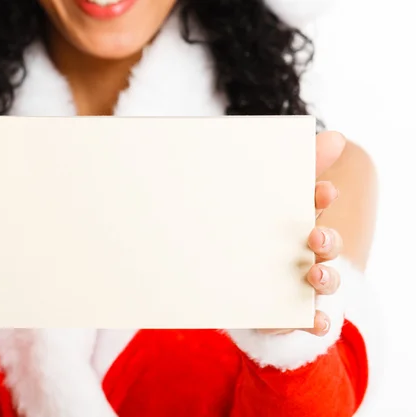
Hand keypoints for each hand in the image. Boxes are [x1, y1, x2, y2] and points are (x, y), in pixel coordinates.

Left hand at [260, 131, 345, 336]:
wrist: (227, 281)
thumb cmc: (250, 235)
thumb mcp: (256, 200)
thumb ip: (284, 170)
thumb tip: (329, 135)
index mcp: (296, 220)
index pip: (315, 204)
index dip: (321, 196)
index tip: (321, 190)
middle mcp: (305, 251)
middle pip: (327, 244)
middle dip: (326, 239)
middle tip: (314, 236)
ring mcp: (299, 282)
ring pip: (325, 280)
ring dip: (324, 276)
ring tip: (313, 273)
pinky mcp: (289, 311)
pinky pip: (309, 319)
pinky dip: (316, 321)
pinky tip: (313, 320)